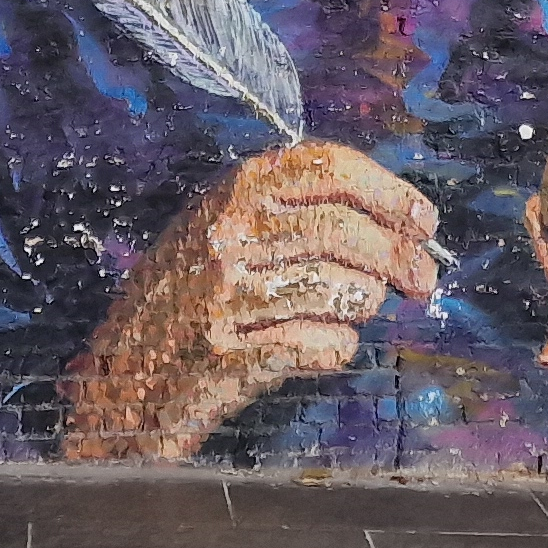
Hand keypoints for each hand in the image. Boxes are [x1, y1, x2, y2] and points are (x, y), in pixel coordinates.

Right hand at [60, 140, 438, 461]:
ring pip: (342, 289)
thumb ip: (291, 210)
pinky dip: (336, 348)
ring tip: (349, 312)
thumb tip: (396, 218)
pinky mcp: (232, 354)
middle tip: (424, 281)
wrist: (122, 380)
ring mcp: (227, 295)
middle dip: (401, 258)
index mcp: (232, 191)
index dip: (390, 192)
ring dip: (362, 305)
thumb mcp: (224, 228)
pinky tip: (320, 347)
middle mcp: (228, 234)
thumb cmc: (186, 299)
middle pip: (346, 233)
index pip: (329, 167)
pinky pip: (324, 344)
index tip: (425, 222)